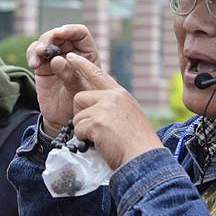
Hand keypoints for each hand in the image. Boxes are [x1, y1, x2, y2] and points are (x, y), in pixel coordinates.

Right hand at [26, 24, 99, 134]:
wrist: (64, 121)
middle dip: (50, 38)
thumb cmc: (79, 106)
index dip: (70, 30)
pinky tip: (34, 64)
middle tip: (44, 48)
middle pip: (60, 34)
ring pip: (45, 41)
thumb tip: (57, 60)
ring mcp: (55, 58)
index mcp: (87, 55)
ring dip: (39, 46)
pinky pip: (34, 53)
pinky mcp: (42, 66)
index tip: (60, 33)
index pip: (80, 34)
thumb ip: (70, 76)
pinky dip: (32, 54)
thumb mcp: (79, 91)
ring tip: (38, 58)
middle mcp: (71, 53)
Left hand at [67, 53, 162, 168]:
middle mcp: (112, 97)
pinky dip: (85, 139)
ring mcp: (104, 109)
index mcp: (120, 94)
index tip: (70, 57)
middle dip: (81, 114)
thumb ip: (113, 107)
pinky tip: (100, 144)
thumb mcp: (129, 115)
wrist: (144, 158)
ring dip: (84, 130)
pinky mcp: (96, 123)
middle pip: (79, 98)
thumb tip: (94, 109)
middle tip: (93, 129)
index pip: (98, 74)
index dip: (82, 65)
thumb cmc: (137, 143)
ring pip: (77, 116)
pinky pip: (78, 129)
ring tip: (101, 138)